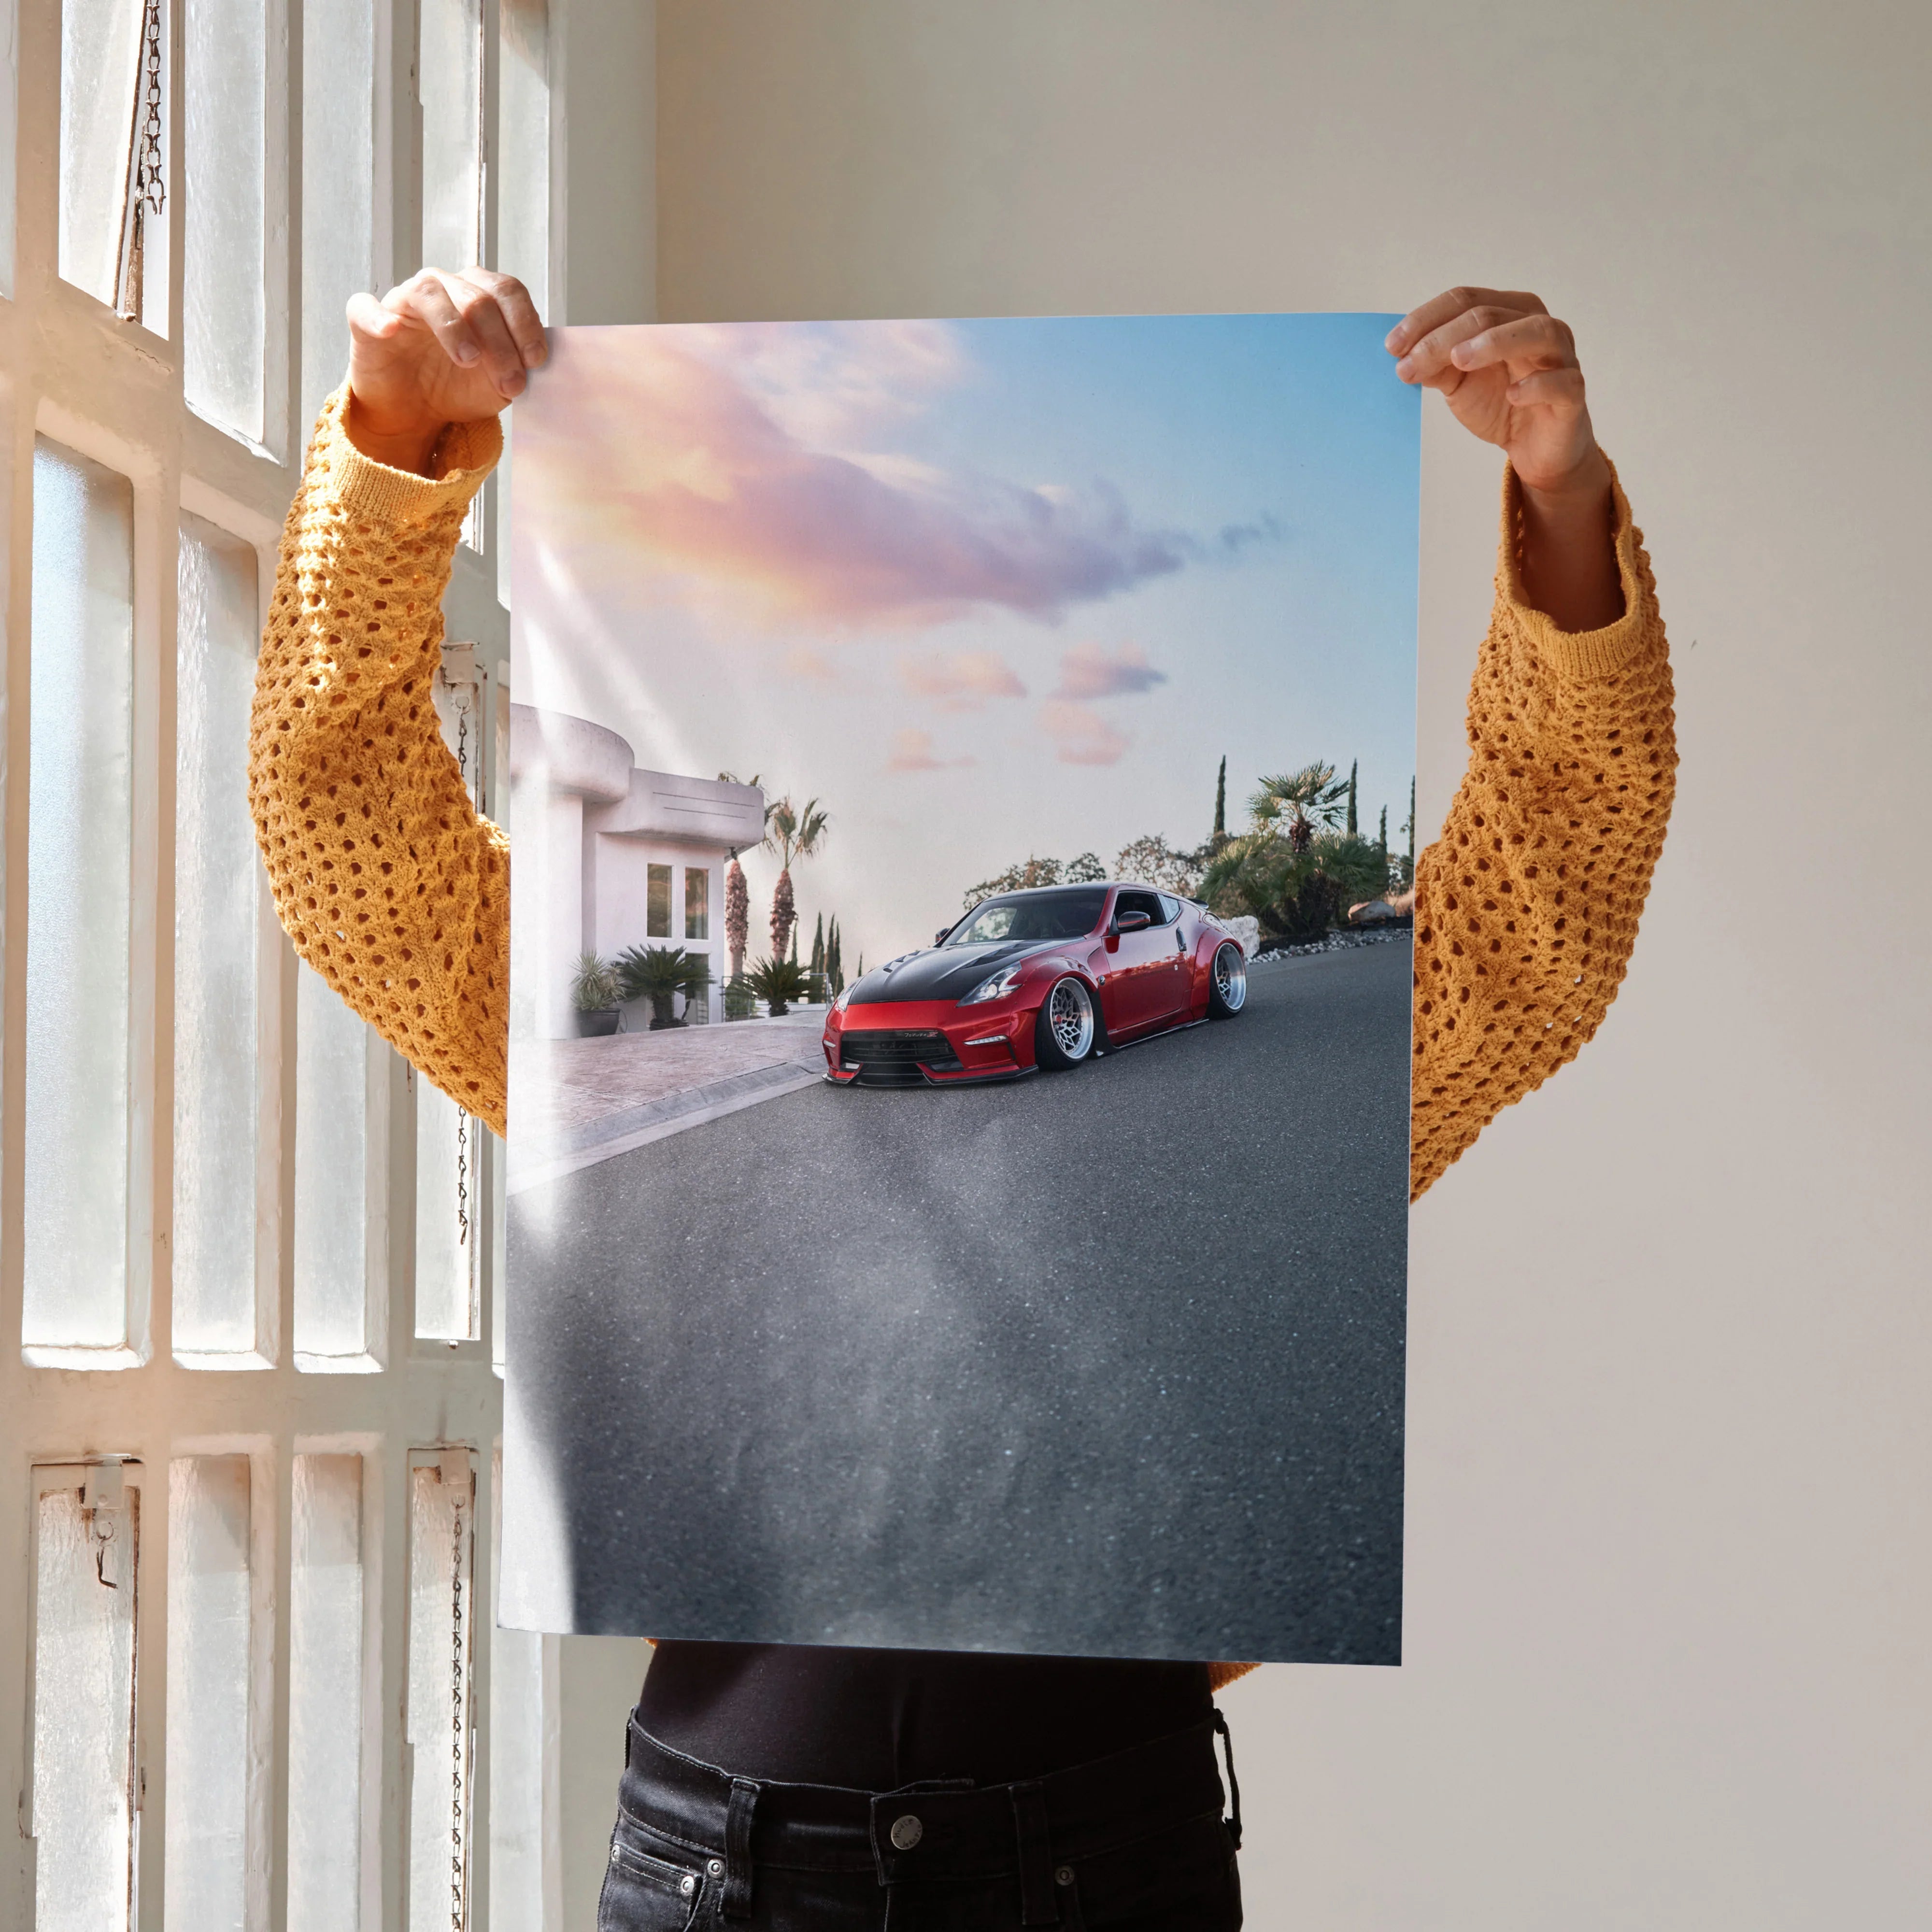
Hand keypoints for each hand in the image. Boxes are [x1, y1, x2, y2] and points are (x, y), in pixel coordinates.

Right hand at [344, 268, 546, 474]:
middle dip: (500, 342)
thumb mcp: (498, 383)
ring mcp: (404, 301)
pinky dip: (378, 317)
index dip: (525, 323)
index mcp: (478, 295)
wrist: (415, 411)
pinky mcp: (367, 320)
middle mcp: (443, 288)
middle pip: (477, 298)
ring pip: (430, 293)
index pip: (507, 291)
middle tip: (510, 382)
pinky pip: (366, 307)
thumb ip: (518, 367)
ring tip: (469, 360)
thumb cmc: (457, 387)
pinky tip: (391, 330)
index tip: (535, 360)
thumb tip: (535, 363)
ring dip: (454, 327)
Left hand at [1388, 287, 1621, 629]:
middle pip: (1490, 314)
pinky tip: (1512, 394)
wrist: (1534, 448)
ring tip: (1459, 360)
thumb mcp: (1458, 383)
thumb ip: (1436, 365)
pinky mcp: (1573, 393)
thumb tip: (1403, 355)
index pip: (1465, 300)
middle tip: (1409, 364)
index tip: (1392, 347)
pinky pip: (1561, 382)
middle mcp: (1538, 326)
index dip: (1426, 319)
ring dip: (1494, 342)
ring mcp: (1561, 357)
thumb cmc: (1500, 403)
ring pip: (1536, 332)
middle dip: (1443, 337)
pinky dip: (1537, 385)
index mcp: (1508, 313)